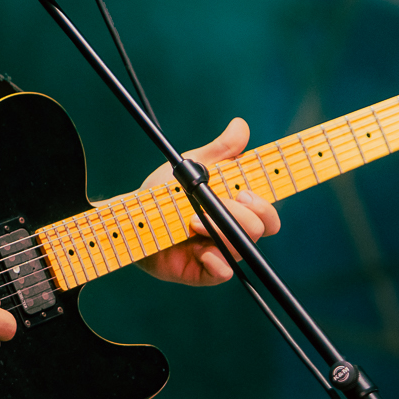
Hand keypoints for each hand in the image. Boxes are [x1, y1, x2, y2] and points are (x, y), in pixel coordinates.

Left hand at [132, 117, 280, 285]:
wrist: (131, 215)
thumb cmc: (163, 192)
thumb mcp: (191, 166)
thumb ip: (219, 150)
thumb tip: (241, 125)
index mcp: (236, 206)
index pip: (266, 211)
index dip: (267, 204)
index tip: (246, 191)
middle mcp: (232, 229)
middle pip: (261, 228)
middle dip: (246, 214)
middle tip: (223, 202)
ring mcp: (218, 250)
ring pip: (242, 247)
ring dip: (222, 232)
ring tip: (193, 221)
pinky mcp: (201, 271)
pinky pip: (222, 273)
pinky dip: (218, 263)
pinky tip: (204, 253)